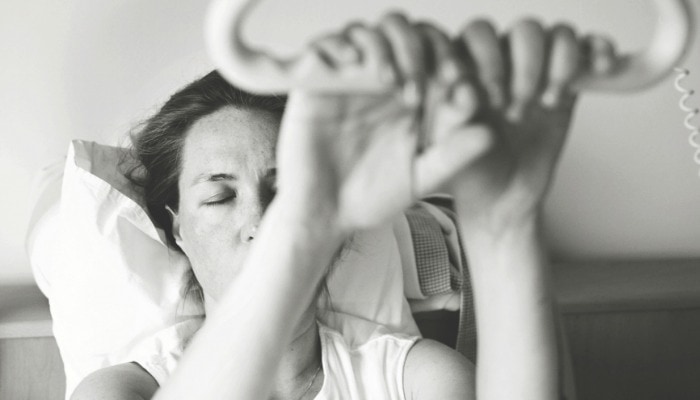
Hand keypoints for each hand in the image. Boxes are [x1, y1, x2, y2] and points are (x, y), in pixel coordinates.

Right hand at [276, 14, 490, 232]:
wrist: (325, 215)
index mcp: (415, 96)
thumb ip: (454, 156)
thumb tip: (490, 133)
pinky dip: (338, 46)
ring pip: (371, 32)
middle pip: (407, 32)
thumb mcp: (420, 178)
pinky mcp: (315, 84)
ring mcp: (350, 80)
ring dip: (385, 46)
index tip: (460, 88)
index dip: (453, 61)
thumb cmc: (372, 198)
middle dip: (420, 50)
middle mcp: (384, 82)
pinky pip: (324, 46)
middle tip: (421, 86)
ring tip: (389, 80)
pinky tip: (352, 64)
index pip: (439, 55)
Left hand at [442, 19, 617, 231]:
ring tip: (549, 101)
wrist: (500, 198)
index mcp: (468, 69)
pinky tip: (600, 68)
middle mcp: (502, 62)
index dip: (488, 56)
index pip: (479, 34)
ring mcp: (537, 71)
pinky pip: (589, 51)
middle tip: (517, 109)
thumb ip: (452, 119)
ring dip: (561, 63)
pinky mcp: (568, 85)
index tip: (491, 95)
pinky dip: (599, 51)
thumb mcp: (448, 150)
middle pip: (524, 31)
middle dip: (526, 67)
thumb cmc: (468, 170)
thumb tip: (463, 91)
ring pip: (558, 35)